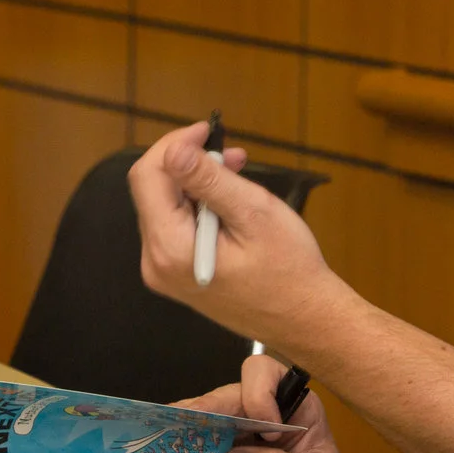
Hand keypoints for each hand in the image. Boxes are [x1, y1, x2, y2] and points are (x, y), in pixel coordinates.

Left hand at [127, 121, 342, 350]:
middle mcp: (157, 263)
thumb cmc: (289, 272)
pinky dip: (199, 205)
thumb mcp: (253, 214)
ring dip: (196, 182)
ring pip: (165, 206)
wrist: (305, 320)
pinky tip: (230, 203)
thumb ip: (209, 181)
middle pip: (153, 190)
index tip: (207, 131)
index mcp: (171, 248)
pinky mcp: (178, 274)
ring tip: (237, 174)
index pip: (148, 176)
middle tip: (231, 154)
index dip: (174, 145)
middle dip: (188, 163)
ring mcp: (165, 271)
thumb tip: (174, 150)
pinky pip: (177, 226)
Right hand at [180, 354, 355, 452]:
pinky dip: (190, 442)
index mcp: (298, 407)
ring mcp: (246, 430)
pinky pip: (206, 437)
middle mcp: (269, 410)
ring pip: (213, 414)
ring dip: (192, 425)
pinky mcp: (231, 450)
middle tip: (184, 425)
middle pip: (231, 394)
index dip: (258, 393)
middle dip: (209, 409)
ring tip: (169, 435)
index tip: (267, 428)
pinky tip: (174, 449)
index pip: (269, 375)